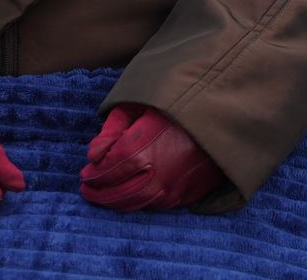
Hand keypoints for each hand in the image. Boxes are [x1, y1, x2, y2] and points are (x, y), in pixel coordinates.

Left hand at [79, 103, 225, 212]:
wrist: (222, 111)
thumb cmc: (176, 101)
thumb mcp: (138, 105)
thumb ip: (112, 129)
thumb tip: (93, 155)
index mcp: (140, 150)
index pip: (106, 171)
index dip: (92, 174)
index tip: (84, 172)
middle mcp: (156, 175)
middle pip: (119, 194)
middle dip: (100, 193)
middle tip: (88, 189)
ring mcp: (175, 188)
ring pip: (138, 204)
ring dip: (118, 202)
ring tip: (105, 195)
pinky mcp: (190, 195)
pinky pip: (159, 205)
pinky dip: (142, 203)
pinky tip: (133, 195)